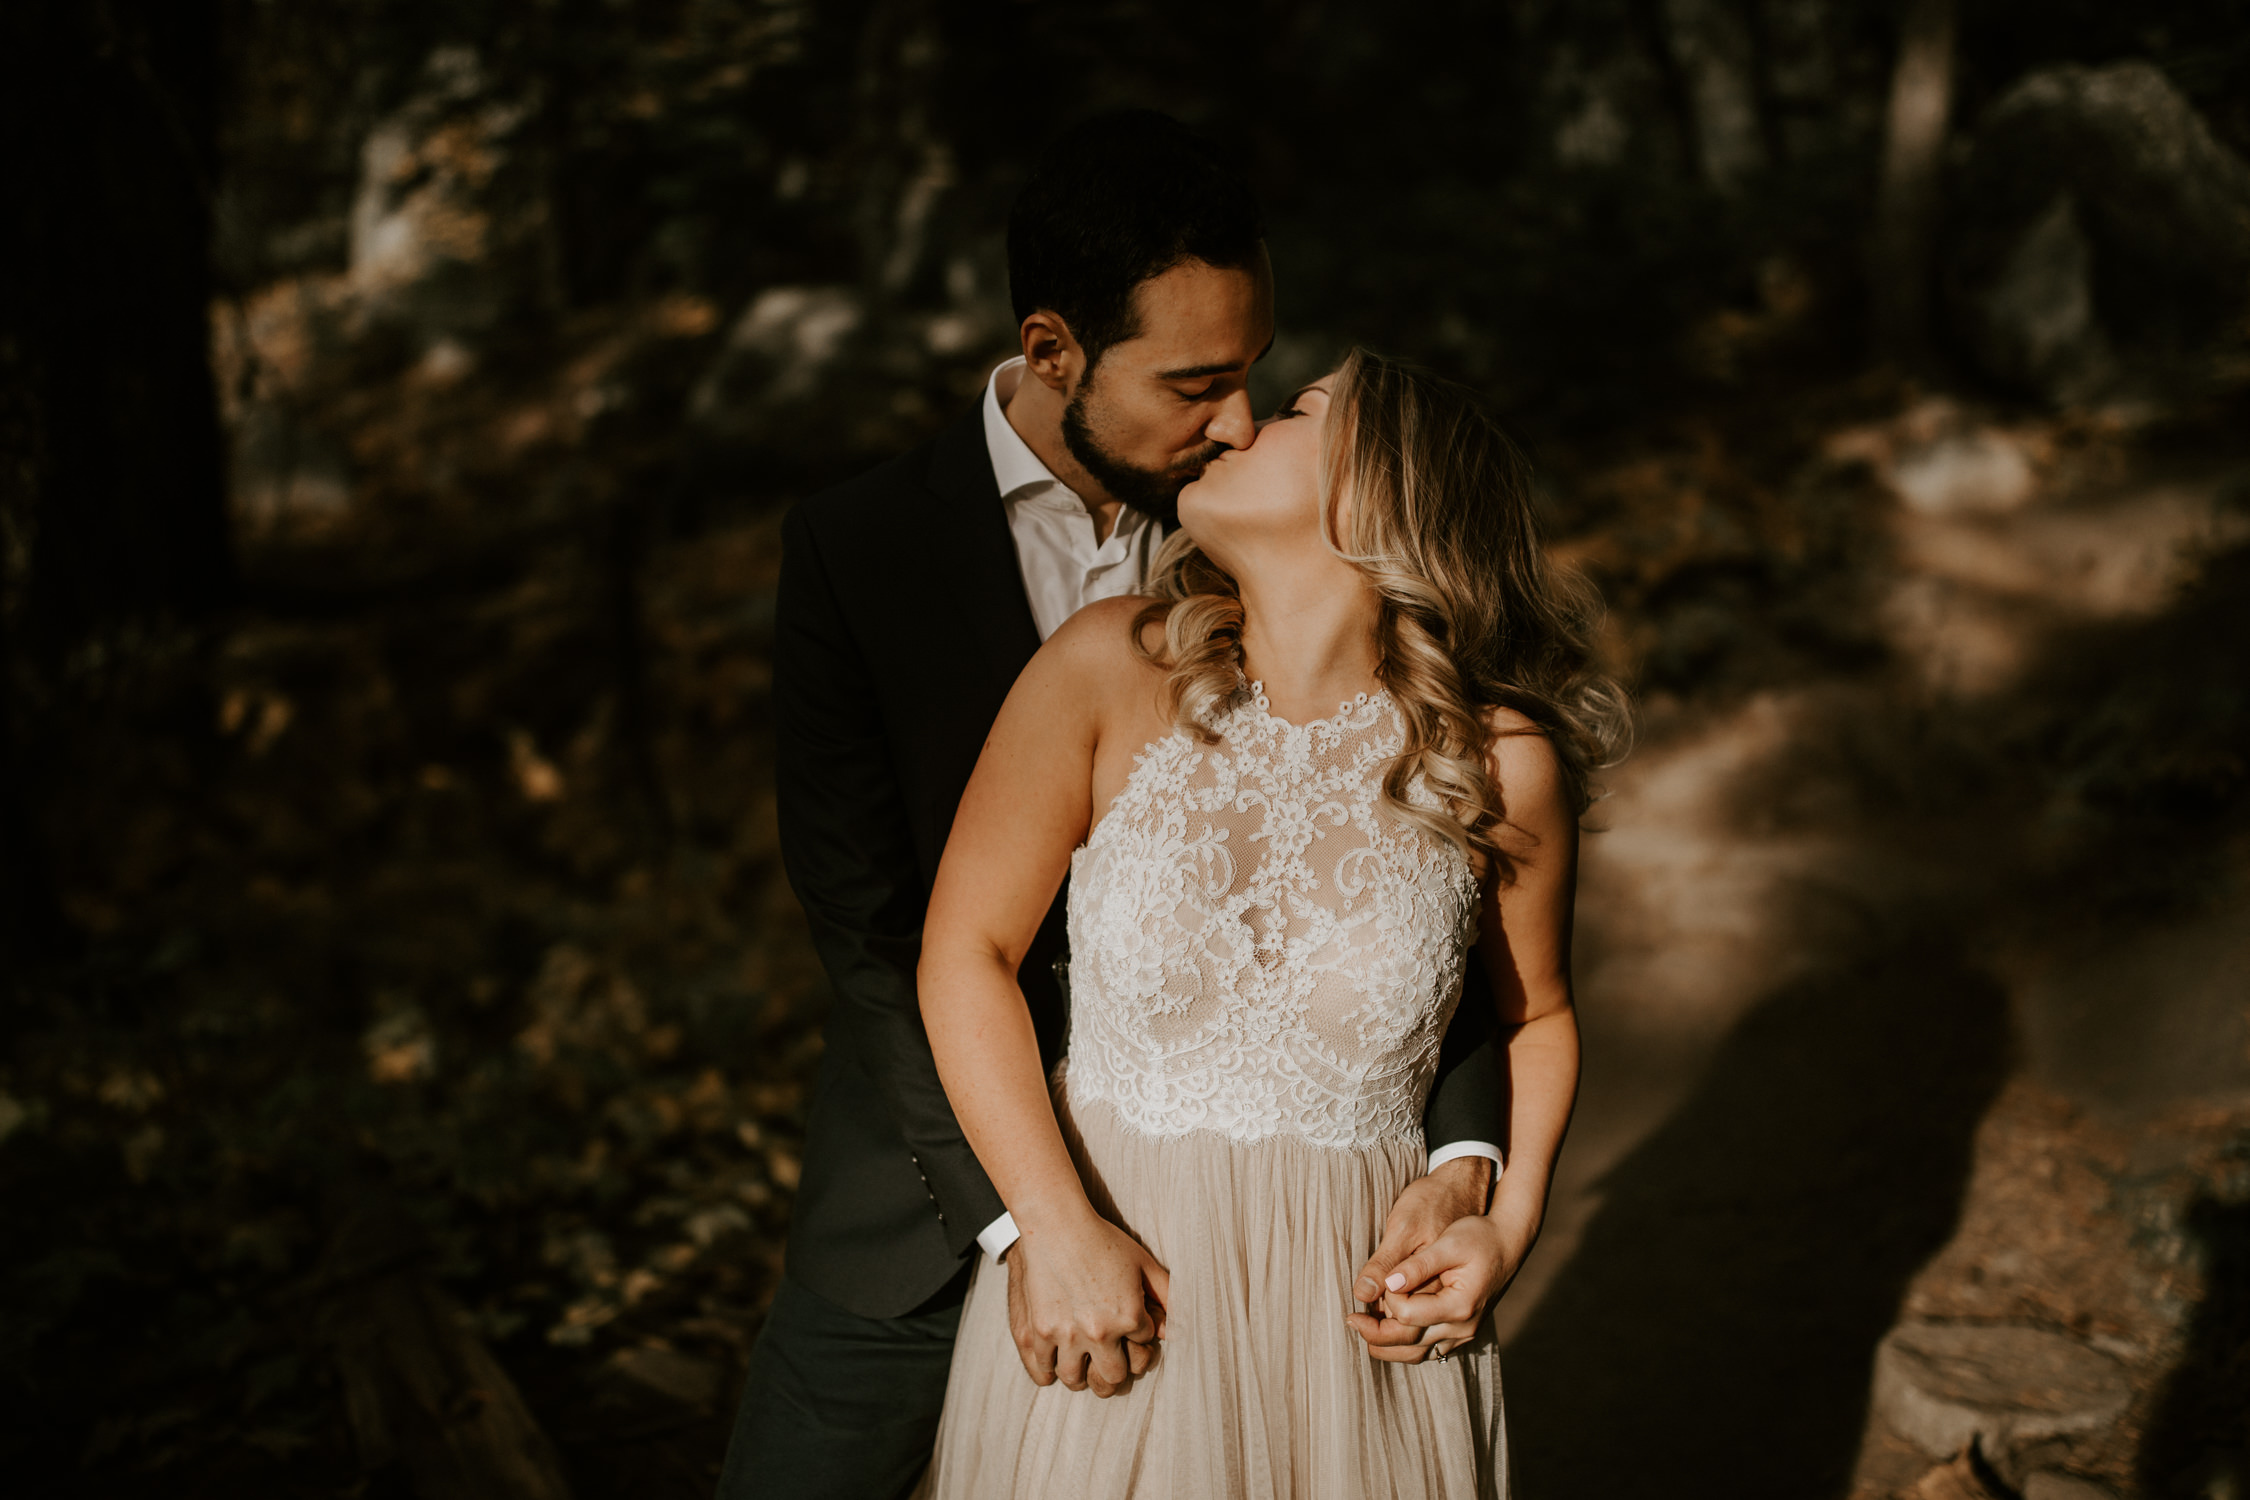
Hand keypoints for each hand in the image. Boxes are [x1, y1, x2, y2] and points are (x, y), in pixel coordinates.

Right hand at [1004, 1209, 1168, 1396]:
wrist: (1055, 1224)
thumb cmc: (1101, 1239)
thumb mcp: (1142, 1262)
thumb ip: (1165, 1294)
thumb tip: (1174, 1329)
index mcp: (1129, 1316)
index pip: (1141, 1348)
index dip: (1137, 1338)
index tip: (1127, 1329)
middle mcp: (1099, 1332)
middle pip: (1111, 1378)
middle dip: (1113, 1372)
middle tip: (1108, 1363)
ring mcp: (1066, 1335)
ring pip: (1076, 1380)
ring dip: (1081, 1375)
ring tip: (1081, 1363)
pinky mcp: (1038, 1332)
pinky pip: (1043, 1371)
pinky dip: (1050, 1370)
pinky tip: (1055, 1360)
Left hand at [1346, 1157, 1512, 1362]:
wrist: (1508, 1242)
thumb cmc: (1478, 1236)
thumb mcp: (1448, 1242)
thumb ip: (1418, 1265)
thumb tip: (1387, 1284)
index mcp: (1459, 1305)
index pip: (1407, 1315)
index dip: (1387, 1299)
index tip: (1384, 1279)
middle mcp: (1463, 1327)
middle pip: (1409, 1344)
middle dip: (1375, 1334)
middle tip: (1349, 1319)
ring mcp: (1463, 1334)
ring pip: (1417, 1354)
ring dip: (1387, 1346)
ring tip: (1362, 1329)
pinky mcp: (1460, 1332)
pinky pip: (1427, 1349)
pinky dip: (1404, 1345)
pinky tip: (1387, 1330)